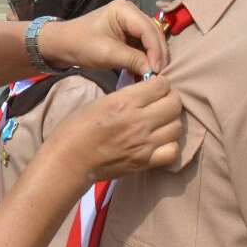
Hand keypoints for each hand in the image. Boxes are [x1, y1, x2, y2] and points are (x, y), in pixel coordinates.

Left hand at [37, 0, 167, 75]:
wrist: (62, 45)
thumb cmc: (81, 45)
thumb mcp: (107, 54)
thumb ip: (133, 61)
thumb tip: (155, 73)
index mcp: (124, 10)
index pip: (148, 30)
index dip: (156, 51)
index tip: (158, 71)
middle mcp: (131, 12)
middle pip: (154, 33)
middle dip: (158, 55)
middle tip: (160, 76)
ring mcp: (130, 22)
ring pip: (151, 40)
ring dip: (154, 57)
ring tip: (156, 76)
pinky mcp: (129, 33)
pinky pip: (143, 45)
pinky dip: (147, 58)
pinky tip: (148, 71)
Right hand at [45, 76, 182, 183]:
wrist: (69, 161)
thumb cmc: (77, 129)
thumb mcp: (100, 102)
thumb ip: (127, 96)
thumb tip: (146, 93)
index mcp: (125, 102)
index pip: (162, 85)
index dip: (160, 84)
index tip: (154, 87)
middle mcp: (139, 122)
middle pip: (174, 104)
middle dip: (170, 99)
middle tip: (160, 102)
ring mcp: (144, 144)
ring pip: (177, 126)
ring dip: (171, 121)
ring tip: (160, 121)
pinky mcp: (145, 162)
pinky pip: (173, 150)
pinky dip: (170, 144)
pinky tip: (160, 141)